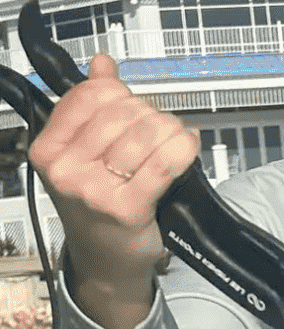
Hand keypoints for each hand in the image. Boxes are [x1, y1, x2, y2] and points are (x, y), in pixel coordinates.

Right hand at [28, 52, 199, 328]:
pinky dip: (184, 149)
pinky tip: (189, 147)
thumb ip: (92, 107)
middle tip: (161, 129)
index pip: (90, 95)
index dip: (122, 93)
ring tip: (176, 140)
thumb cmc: (99, 208)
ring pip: (145, 133)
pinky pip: (165, 162)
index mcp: (48, 149)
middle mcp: (66, 169)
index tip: (134, 106)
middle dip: (151, 114)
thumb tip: (103, 65)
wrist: (108, 262)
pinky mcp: (127, 207)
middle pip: (122, 113)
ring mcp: (94, 190)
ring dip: (171, 131)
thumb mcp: (84, 156)